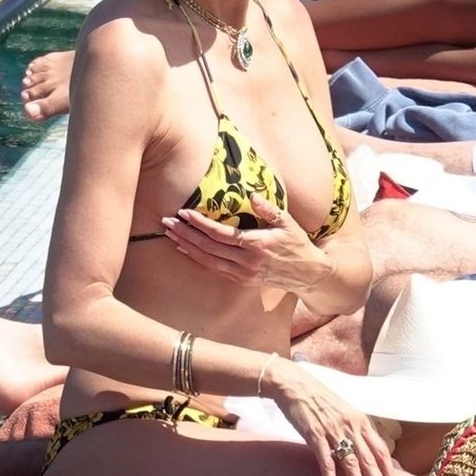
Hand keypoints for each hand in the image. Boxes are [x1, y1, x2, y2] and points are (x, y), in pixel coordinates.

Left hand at [162, 195, 329, 292]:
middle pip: (208, 248)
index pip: (221, 234)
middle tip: (167, 222)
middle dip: (185, 234)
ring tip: (170, 235)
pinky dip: (197, 259)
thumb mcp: (289, 223)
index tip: (184, 213)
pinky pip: (214, 269)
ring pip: (207, 261)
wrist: (308, 274)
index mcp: (257, 245)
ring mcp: (243, 274)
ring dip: (186, 248)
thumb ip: (269, 210)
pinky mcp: (241, 281)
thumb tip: (252, 195)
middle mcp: (247, 262)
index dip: (200, 224)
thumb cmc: (298, 245)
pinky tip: (186, 250)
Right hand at [265, 359, 401, 475]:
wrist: (295, 385)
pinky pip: (326, 464)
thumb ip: (356, 430)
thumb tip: (367, 450)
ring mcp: (333, 432)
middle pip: (369, 461)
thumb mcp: (345, 412)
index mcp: (361, 421)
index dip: (389, 472)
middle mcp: (351, 427)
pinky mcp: (314, 436)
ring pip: (351, 465)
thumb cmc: (319, 399)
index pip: (381, 450)